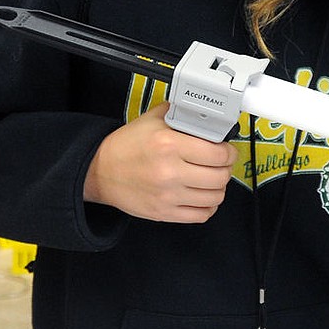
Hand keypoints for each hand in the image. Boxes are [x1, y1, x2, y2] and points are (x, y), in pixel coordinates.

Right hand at [84, 102, 238, 222]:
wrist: (99, 171)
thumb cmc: (125, 146)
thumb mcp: (151, 120)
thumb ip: (179, 114)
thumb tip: (204, 113)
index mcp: (169, 145)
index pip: (218, 154)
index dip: (229, 152)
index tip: (227, 150)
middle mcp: (169, 171)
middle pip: (220, 176)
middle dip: (225, 169)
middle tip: (220, 164)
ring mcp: (168, 195)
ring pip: (215, 197)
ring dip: (218, 188)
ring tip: (212, 180)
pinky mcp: (164, 212)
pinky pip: (201, 215)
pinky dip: (208, 207)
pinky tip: (202, 196)